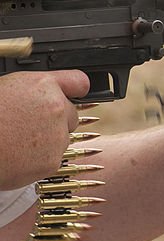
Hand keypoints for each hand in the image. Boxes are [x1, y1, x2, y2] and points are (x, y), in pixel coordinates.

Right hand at [0, 71, 89, 189]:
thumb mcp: (6, 88)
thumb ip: (32, 88)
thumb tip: (46, 92)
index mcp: (42, 85)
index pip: (78, 81)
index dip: (75, 88)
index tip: (76, 92)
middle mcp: (56, 107)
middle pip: (71, 114)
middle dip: (55, 119)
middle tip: (26, 125)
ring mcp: (57, 135)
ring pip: (61, 137)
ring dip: (46, 140)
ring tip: (16, 140)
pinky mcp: (53, 159)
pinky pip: (52, 157)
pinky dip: (38, 159)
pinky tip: (18, 154)